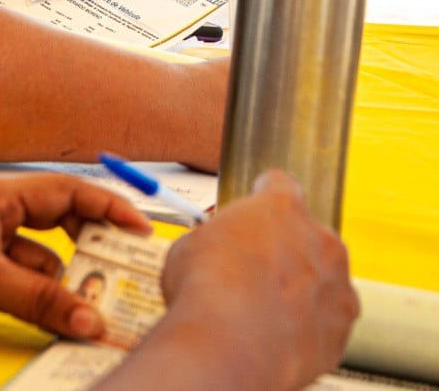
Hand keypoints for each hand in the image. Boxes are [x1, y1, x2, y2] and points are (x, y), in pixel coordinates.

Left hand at [0, 174, 148, 337]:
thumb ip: (37, 297)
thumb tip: (88, 316)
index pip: (64, 191)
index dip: (106, 207)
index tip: (140, 229)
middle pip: (59, 225)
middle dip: (90, 248)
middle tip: (123, 270)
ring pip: (43, 261)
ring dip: (66, 283)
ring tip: (94, 305)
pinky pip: (24, 284)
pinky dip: (43, 300)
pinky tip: (58, 317)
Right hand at [117, 171, 358, 390]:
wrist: (229, 346)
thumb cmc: (206, 291)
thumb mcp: (190, 246)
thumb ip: (215, 240)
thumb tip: (211, 251)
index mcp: (281, 208)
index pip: (281, 185)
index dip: (264, 197)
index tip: (255, 212)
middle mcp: (320, 241)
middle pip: (307, 237)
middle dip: (284, 251)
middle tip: (250, 271)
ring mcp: (338, 287)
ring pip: (322, 282)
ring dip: (299, 291)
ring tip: (259, 312)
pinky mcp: (341, 330)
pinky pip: (325, 323)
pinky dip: (305, 328)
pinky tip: (272, 336)